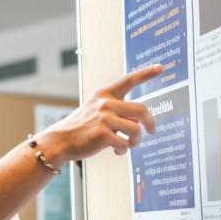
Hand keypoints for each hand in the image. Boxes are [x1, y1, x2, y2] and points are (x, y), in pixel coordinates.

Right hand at [39, 64, 162, 165]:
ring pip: (136, 130)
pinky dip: (123, 150)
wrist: (60, 141)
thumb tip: (138, 123)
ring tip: (128, 145)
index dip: (146, 73)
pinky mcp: (103, 134)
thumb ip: (117, 112)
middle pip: (142, 110)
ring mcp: (105, 118)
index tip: (160, 68)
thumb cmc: (79, 128)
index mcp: (105, 95)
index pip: (129, 80)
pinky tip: (117, 151)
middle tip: (151, 131)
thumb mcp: (95, 111)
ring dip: (135, 141)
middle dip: (150, 123)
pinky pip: (125, 143)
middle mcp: (106, 103)